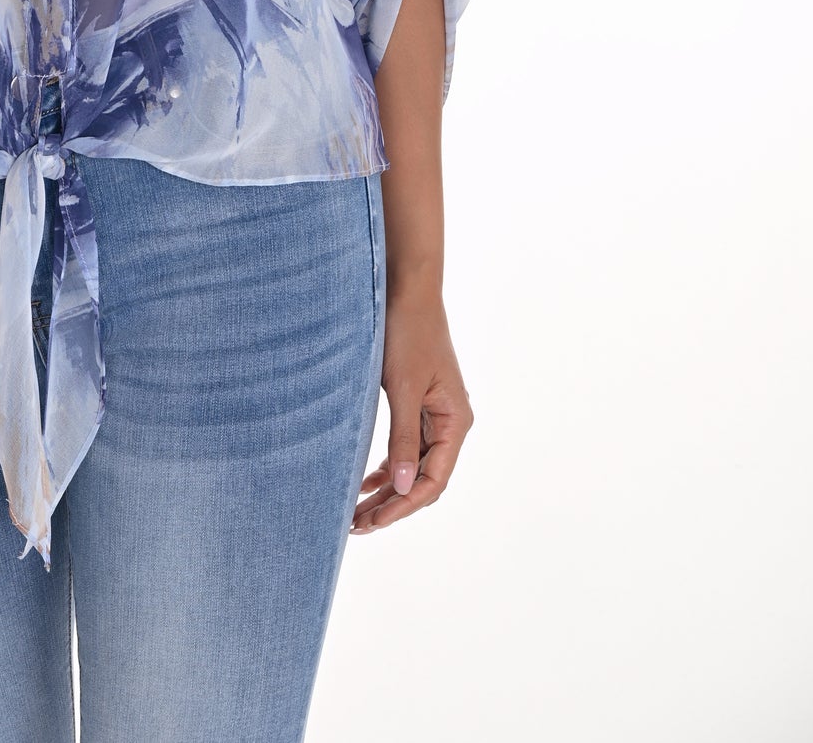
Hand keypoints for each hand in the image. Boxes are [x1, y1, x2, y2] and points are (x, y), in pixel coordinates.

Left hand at [351, 278, 471, 532]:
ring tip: (357, 511)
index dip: (402, 506)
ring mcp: (434, 413)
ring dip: (387, 488)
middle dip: (392, 504)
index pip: (432, 481)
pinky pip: (405, 445)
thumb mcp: (403, 388)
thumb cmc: (406, 333)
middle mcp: (450, 422)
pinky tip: (364, 480)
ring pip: (411, 464)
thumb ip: (402, 438)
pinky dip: (386, 464)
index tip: (372, 521)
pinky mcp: (417, 402)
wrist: (405, 288)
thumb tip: (400, 488)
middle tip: (357, 525)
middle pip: (422, 478)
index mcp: (456, 422)